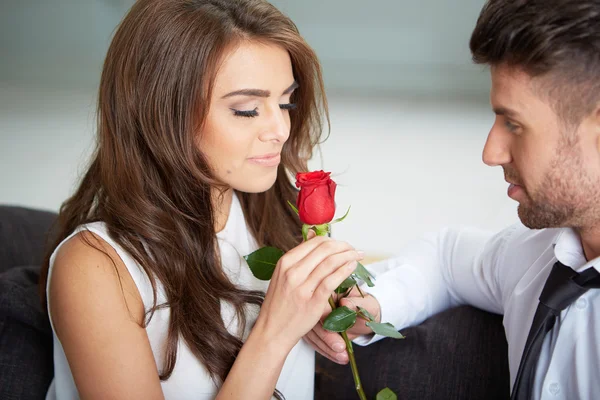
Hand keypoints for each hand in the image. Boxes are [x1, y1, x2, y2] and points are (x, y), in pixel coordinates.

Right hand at [254, 235, 362, 352]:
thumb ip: (299, 258)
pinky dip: (345, 270)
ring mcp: (302, 287)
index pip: (315, 242)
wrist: (272, 330)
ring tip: (358, 256)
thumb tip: (312, 234)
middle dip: (344, 247)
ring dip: (348, 256)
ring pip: (331, 262)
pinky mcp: (313, 301)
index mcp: (286, 262)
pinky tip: (352, 267)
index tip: (343, 245)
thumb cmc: (279, 304)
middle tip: (354, 250)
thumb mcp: (283, 275)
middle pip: (325, 249)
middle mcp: (293, 272)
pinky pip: (332, 281)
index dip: (334, 241)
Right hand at [303, 287, 380, 363]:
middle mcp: (317, 303)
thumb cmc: (366, 306)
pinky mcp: (315, 330)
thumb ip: (356, 303)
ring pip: (312, 334)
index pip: (320, 303)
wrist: (366, 317)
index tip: (333, 329)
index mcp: (328, 291)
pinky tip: (337, 357)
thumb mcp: (366, 304)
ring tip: (342, 357)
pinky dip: (326, 351)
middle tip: (340, 347)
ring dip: (326, 347)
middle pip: (313, 321)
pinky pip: (315, 342)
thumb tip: (346, 303)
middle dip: (326, 337)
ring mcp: (313, 317)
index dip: (325, 317)